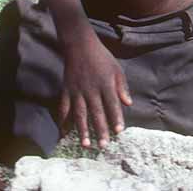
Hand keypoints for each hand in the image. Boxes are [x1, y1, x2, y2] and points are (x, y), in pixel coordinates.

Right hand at [58, 34, 131, 148]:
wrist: (80, 46)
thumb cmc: (102, 58)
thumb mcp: (117, 69)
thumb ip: (122, 87)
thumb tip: (128, 103)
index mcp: (106, 84)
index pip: (112, 104)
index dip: (116, 118)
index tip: (119, 132)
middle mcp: (91, 89)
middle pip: (96, 112)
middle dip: (100, 130)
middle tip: (103, 145)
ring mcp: (77, 91)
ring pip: (80, 114)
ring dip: (83, 130)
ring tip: (86, 144)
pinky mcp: (66, 91)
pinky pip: (64, 108)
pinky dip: (64, 121)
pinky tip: (65, 133)